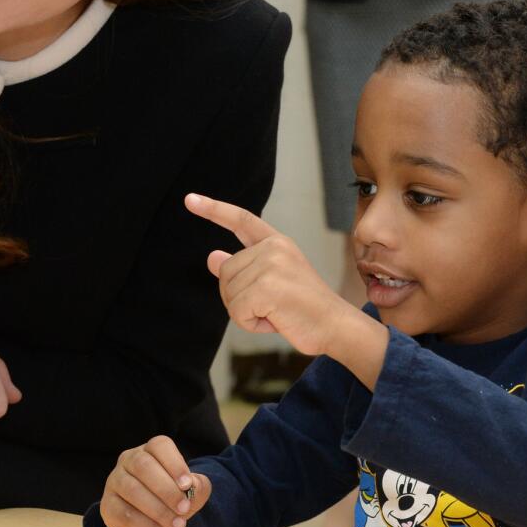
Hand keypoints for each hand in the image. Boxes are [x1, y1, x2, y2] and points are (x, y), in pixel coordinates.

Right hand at [99, 435, 210, 526]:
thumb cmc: (171, 498)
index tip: (188, 484)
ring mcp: (115, 481)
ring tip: (178, 526)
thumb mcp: (191, 491)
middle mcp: (128, 460)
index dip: (174, 463)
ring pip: (132, 490)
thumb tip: (192, 486)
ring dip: (159, 511)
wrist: (150, 521)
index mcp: (150, 450)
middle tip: (184, 509)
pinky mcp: (108, 506)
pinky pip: (125, 514)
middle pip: (144, 466)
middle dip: (167, 489)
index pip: (159, 446)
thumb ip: (197, 486)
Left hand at [184, 193, 360, 357]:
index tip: (189, 200)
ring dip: (247, 313)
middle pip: (226, 273)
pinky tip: (276, 321)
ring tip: (277, 313)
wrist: (336, 326)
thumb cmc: (305, 308)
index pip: (241, 220)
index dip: (214, 210)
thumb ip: (243, 268)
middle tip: (272, 306)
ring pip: (229, 294)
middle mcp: (274, 248)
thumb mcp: (272, 282)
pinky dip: (251, 323)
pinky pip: (237, 311)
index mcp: (277, 242)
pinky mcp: (268, 288)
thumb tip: (212, 257)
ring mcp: (271, 265)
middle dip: (239, 298)